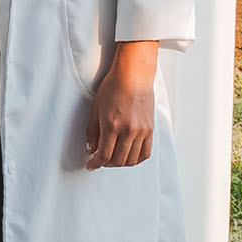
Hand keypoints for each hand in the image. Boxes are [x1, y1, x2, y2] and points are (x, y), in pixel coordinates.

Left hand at [86, 40, 157, 169]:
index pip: (104, 155)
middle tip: (99, 160)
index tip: (90, 165)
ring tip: (112, 158)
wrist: (133, 76)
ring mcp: (141, 131)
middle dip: (106, 164)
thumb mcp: (95, 108)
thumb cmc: (112, 88)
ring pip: (132, 160)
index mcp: (112, 126)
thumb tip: (90, 149)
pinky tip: (128, 156)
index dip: (95, 164)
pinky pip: (145, 153)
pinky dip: (136, 159)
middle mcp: (129, 131)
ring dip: (120, 163)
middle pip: (118, 160)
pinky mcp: (150, 130)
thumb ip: (92, 131)